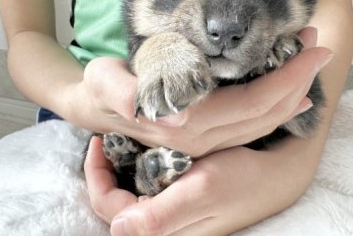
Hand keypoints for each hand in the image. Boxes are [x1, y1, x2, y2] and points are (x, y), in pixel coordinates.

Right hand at [75, 27, 331, 156]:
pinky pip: (251, 124)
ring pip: (263, 121)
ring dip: (292, 91)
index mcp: (185, 124)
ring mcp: (206, 139)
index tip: (311, 48)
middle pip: (266, 112)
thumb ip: (126, 96)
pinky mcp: (205, 133)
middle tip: (319, 46)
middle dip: (298, 79)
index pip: (251, 104)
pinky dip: (277, 108)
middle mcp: (201, 137)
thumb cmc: (101, 89)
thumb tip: (167, 113)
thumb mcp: (103, 83)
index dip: (286, 77)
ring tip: (311, 63)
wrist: (95, 107)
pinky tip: (292, 97)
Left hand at [85, 135, 318, 235]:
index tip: (99, 141)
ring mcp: (171, 215)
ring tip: (119, 141)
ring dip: (119, 169)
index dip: (97, 175)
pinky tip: (142, 149)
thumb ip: (161, 217)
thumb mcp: (203, 191)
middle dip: (105, 172)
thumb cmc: (240, 180)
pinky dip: (137, 167)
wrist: (271, 175)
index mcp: (163, 231)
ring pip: (128, 195)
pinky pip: (145, 188)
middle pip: (114, 203)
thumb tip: (117, 229)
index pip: (109, 207)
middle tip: (106, 140)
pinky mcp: (178, 201)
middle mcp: (164, 227)